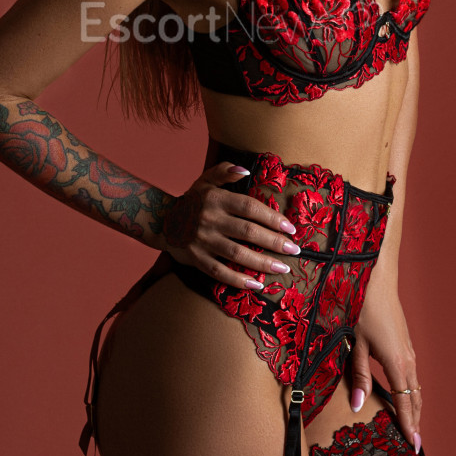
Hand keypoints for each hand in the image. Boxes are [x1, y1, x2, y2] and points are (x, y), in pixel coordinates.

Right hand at [161, 161, 299, 289]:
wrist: (161, 220)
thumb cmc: (193, 200)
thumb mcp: (206, 180)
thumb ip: (224, 171)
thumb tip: (245, 171)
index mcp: (216, 199)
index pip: (250, 208)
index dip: (272, 218)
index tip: (290, 228)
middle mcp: (210, 219)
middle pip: (248, 232)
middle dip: (274, 242)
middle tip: (294, 250)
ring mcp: (203, 241)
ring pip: (237, 254)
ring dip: (262, 263)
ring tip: (282, 268)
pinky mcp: (196, 259)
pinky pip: (219, 272)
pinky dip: (238, 280)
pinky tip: (256, 285)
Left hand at [351, 275, 421, 454]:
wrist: (377, 280)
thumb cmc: (362, 309)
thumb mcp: (356, 344)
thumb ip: (360, 376)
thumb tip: (360, 406)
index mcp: (396, 361)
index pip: (405, 401)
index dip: (408, 425)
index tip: (413, 446)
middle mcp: (408, 359)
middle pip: (415, 398)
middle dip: (415, 422)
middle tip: (414, 446)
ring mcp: (409, 351)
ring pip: (415, 387)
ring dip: (413, 408)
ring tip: (410, 429)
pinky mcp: (406, 345)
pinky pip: (411, 376)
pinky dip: (410, 393)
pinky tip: (403, 399)